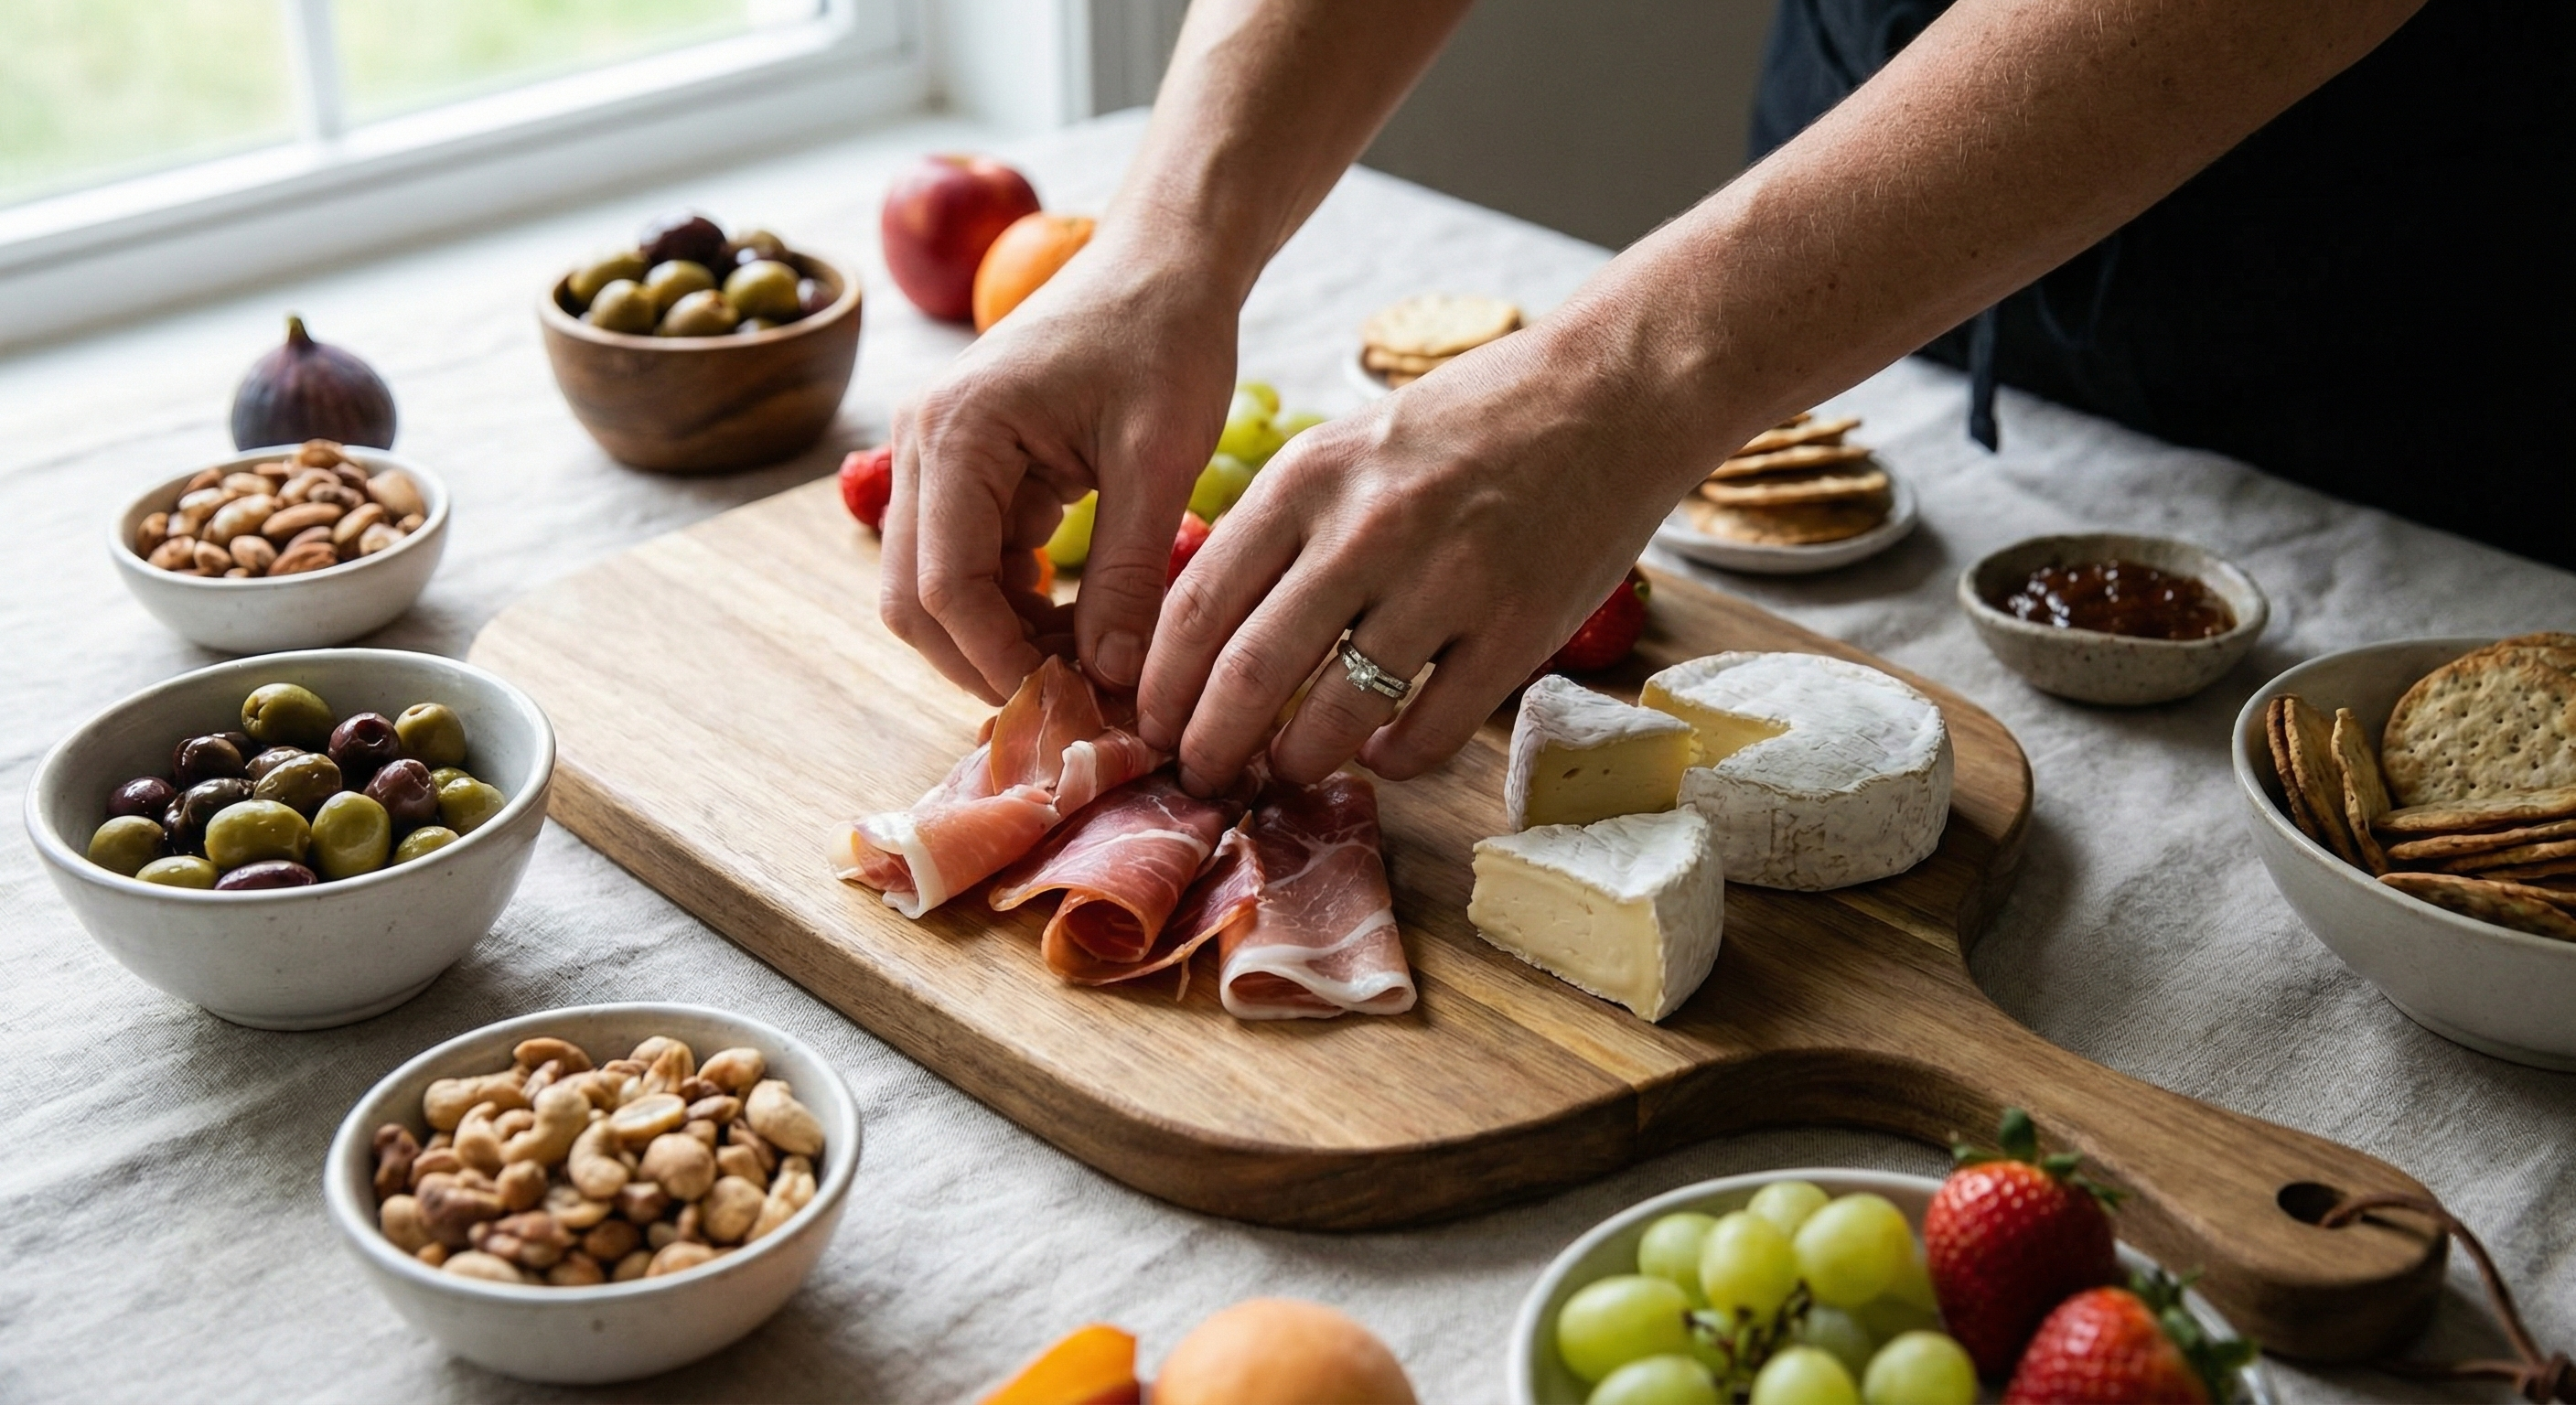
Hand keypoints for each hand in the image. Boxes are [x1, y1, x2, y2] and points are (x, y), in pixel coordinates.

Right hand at [881, 235, 1240, 701]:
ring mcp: (936, 456)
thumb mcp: (1160, 459)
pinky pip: (966, 561)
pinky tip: (1078, 626)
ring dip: (997, 639)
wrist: (1162, 263)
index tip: (1070, 706)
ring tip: (1084, 667)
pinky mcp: (966, 467)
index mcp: (959, 433)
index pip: (947, 585)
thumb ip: (1130, 571)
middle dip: (985, 662)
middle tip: (1072, 705)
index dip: (1000, 659)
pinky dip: (1011, 606)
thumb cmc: (1166, 337)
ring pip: (932, 589)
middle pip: (914, 599)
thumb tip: (1110, 679)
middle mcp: (923, 444)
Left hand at [1137, 322, 1704, 791]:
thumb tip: (1205, 632)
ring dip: (1297, 762)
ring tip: (1285, 773)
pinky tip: (1384, 754)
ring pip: (1337, 714)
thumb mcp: (1348, 446)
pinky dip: (1396, 758)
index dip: (1160, 685)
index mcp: (1308, 477)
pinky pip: (1433, 729)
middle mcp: (1367, 529)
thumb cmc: (1467, 424)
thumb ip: (1280, 527)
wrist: (1610, 394)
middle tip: (1200, 776)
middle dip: (1210, 745)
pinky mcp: (1518, 628)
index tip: (1149, 725)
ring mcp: (1447, 581)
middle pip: (1249, 672)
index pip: (1196, 604)